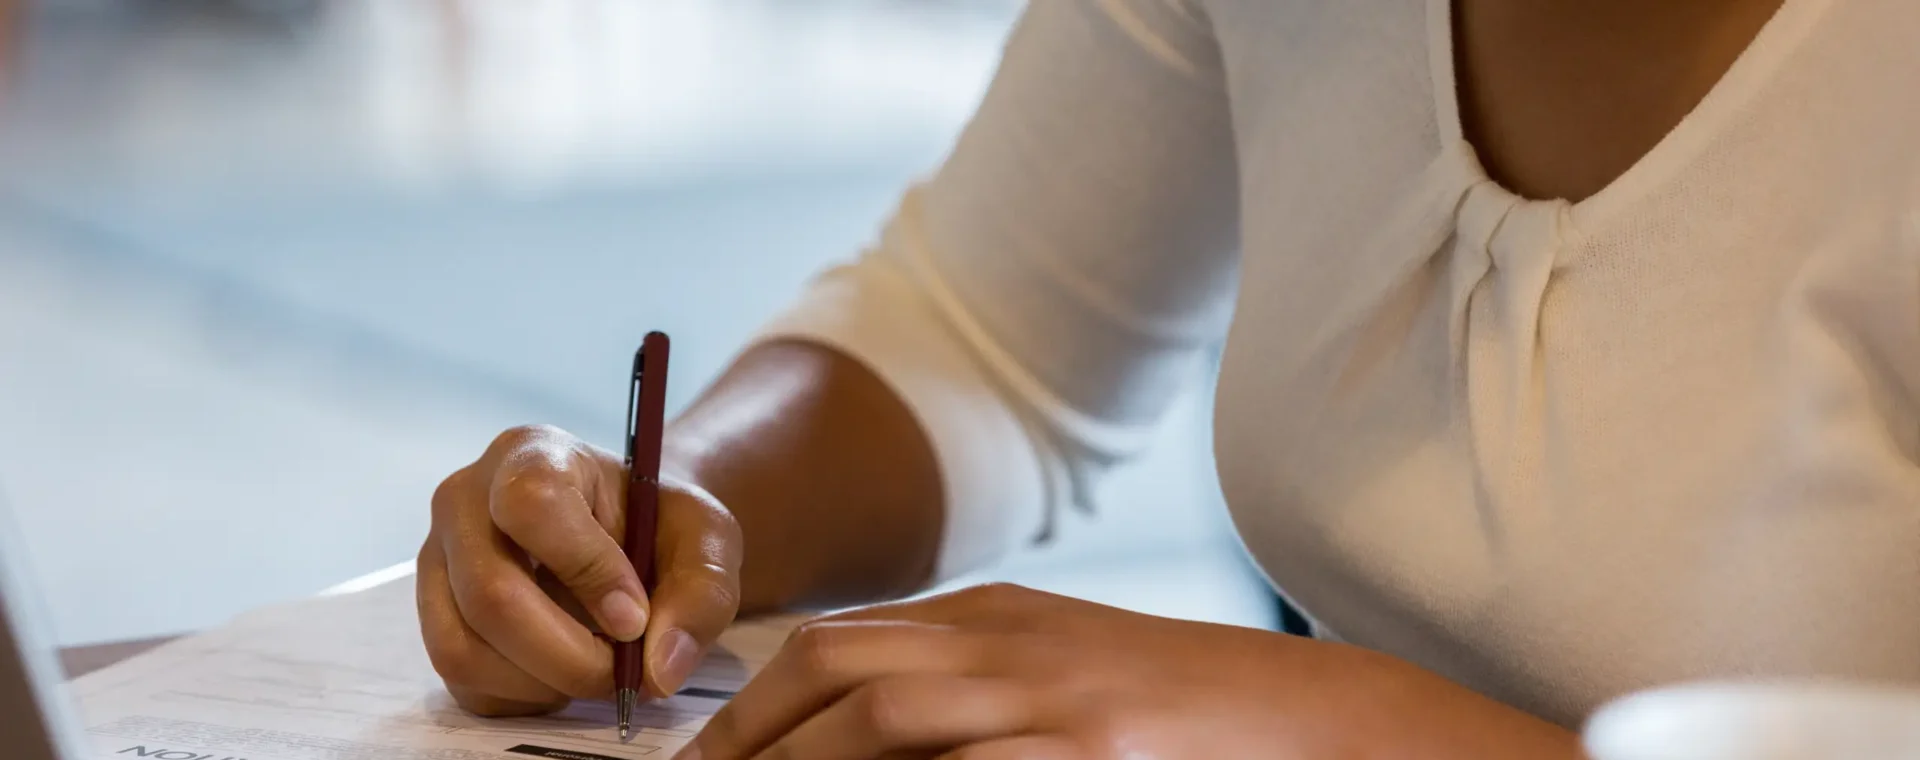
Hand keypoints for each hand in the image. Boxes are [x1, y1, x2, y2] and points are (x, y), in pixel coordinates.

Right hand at [417, 424, 742, 715]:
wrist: (627, 537)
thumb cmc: (660, 526)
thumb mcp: (707, 540)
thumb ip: (701, 594)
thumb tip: (659, 668)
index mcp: (531, 454)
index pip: (532, 504)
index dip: (587, 570)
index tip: (635, 617)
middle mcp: (464, 501)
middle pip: (490, 594)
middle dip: (570, 655)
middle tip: (625, 672)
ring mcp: (437, 563)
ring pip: (465, 650)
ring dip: (546, 684)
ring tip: (598, 668)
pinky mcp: (435, 619)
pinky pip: (465, 684)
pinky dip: (525, 699)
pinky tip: (564, 673)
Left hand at [682, 583, 1580, 759]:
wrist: (1314, 718)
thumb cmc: (1186, 709)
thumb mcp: (1066, 669)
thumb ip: (972, 685)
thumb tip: (866, 722)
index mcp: (996, 616)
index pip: (839, 641)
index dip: (753, 702)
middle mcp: (1010, 641)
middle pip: (840, 663)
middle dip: (750, 729)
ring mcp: (1051, 695)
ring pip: (885, 709)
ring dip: (804, 759)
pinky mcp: (1092, 750)